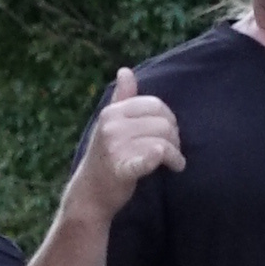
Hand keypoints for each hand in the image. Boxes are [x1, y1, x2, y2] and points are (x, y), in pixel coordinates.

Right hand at [75, 66, 184, 212]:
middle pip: (162, 123)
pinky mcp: (122, 169)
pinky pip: (150, 158)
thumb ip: (120, 98)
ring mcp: (115, 147)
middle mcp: (111, 126)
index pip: (154, 105)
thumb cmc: (104, 158)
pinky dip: (162, 159)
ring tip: (175, 163)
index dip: (169, 119)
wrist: (89, 195)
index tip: (169, 134)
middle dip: (174, 138)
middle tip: (174, 152)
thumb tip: (125, 70)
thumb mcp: (109, 124)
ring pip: (163, 141)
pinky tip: (172, 165)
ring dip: (176, 155)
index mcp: (111, 112)